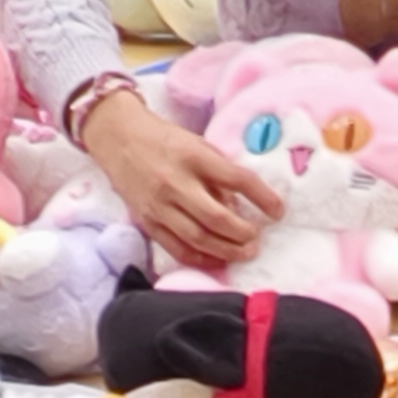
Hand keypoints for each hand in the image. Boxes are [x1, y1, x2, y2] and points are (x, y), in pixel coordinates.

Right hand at [79, 85, 277, 272]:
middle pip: (216, 217)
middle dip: (243, 233)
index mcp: (194, 157)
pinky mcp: (147, 221)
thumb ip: (219, 174)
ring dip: (226, 250)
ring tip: (244, 252)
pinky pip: (176, 247)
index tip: (278, 211)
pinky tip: (217, 260)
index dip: (263, 197)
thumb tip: (241, 208)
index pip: (237, 179)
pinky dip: (200, 258)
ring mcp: (159, 205)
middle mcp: (175, 182)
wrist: (119, 138)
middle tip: (257, 238)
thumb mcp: (198, 146)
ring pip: (197, 238)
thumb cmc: (165, 141)